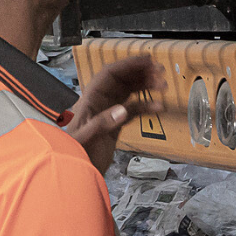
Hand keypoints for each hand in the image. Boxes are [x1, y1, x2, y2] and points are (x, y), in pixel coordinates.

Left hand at [64, 55, 166, 173]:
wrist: (72, 175)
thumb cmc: (73, 155)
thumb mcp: (85, 138)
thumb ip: (102, 124)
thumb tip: (123, 110)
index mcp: (90, 99)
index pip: (110, 74)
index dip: (128, 65)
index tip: (147, 61)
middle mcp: (99, 102)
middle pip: (122, 80)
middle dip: (141, 73)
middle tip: (160, 73)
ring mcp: (108, 113)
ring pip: (129, 92)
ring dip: (145, 87)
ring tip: (163, 86)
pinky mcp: (114, 125)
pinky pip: (132, 110)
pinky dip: (145, 107)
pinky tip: (157, 107)